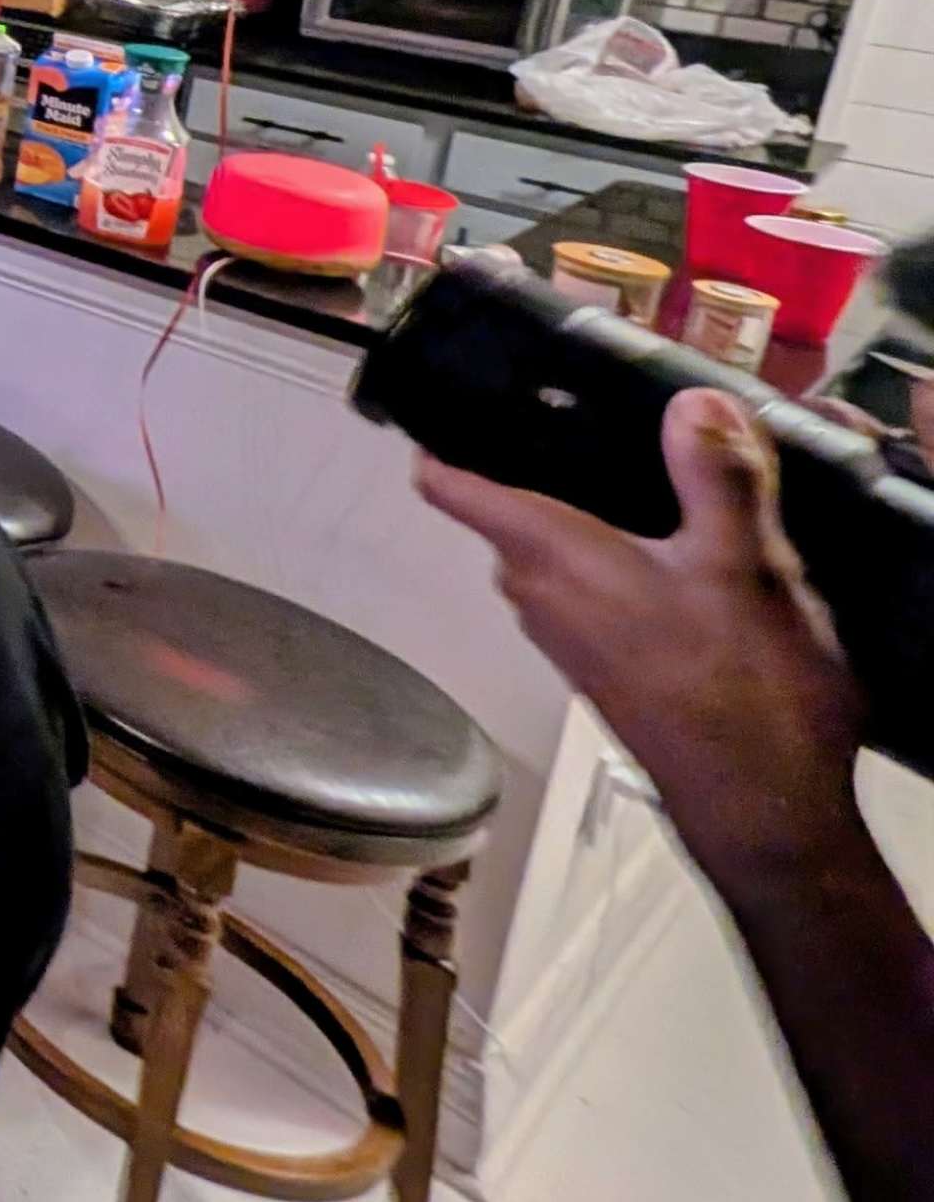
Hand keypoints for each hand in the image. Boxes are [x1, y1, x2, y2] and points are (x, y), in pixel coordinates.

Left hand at [418, 389, 867, 888]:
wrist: (764, 810)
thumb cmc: (743, 691)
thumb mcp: (744, 566)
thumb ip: (716, 477)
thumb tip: (692, 399)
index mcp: (547, 554)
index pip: (451, 484)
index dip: (437, 434)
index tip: (447, 391)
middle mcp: (537, 593)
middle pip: (505, 508)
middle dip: (532, 461)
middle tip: (582, 408)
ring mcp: (568, 635)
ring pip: (550, 550)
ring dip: (582, 512)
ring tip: (639, 467)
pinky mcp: (603, 665)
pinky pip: (587, 587)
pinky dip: (613, 558)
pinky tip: (672, 549)